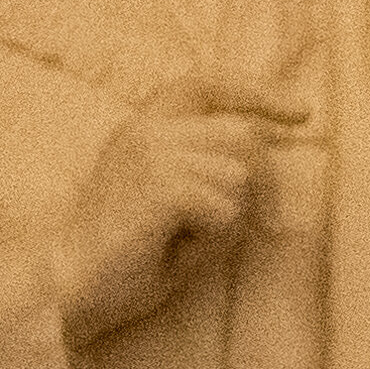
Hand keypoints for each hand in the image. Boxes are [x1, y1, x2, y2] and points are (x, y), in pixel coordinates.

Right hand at [49, 80, 277, 345]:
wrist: (67, 286)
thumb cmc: (123, 257)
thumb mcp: (172, 201)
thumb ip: (209, 172)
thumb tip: (266, 165)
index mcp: (145, 126)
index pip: (208, 83)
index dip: (258, 92)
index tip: (302, 111)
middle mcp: (148, 129)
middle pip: (243, 138)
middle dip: (255, 188)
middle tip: (231, 228)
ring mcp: (152, 151)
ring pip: (239, 177)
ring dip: (226, 220)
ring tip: (182, 240)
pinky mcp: (160, 185)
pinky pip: (224, 209)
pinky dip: (211, 240)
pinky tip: (173, 250)